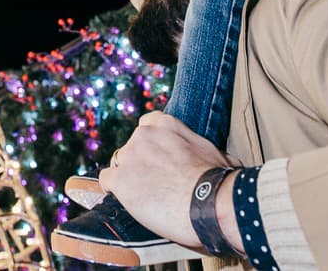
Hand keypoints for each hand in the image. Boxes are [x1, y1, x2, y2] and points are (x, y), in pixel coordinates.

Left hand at [97, 112, 239, 249]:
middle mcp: (143, 135)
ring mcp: (129, 156)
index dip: (151, 146)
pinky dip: (114, 191)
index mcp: (165, 125)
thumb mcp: (217, 153)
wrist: (211, 203)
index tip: (158, 159)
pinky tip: (126, 200)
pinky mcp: (121, 180)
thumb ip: (202, 150)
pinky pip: (106, 182)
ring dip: (129, 178)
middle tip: (155, 183)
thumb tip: (221, 161)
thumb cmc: (220, 181)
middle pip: (131, 148)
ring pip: (119, 165)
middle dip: (141, 163)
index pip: (146, 126)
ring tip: (146, 197)